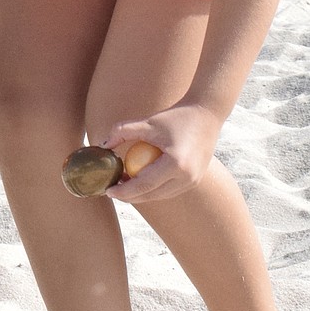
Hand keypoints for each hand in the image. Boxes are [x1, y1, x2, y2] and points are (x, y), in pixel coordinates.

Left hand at [101, 102, 222, 203]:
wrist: (207, 113)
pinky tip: (140, 180)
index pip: (144, 185)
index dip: (124, 191)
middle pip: (151, 196)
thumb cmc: (176, 116)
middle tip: (112, 190)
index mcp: (176, 164)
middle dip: (129, 197)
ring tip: (124, 185)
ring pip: (160, 196)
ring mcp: (193, 181)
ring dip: (142, 194)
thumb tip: (102, 145)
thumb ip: (122, 131)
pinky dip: (154, 188)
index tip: (107, 190)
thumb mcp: (148, 122)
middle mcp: (187, 177)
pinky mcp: (195, 180)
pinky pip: (169, 190)